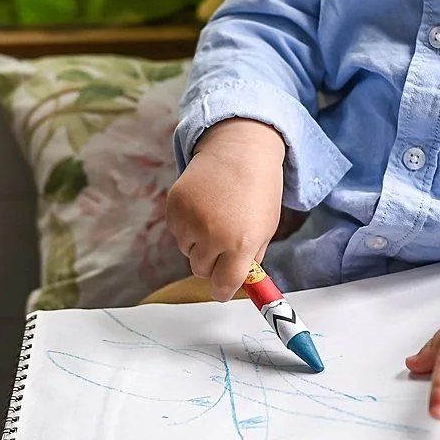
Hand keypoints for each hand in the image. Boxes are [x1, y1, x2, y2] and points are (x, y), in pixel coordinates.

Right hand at [165, 119, 284, 300]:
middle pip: (201, 271)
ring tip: (215, 216)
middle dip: (212, 263)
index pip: (223, 286)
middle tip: (224, 241)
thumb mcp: (265, 228)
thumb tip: (236, 280)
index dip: (222, 290)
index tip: (222, 287)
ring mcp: (191, 220)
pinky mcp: (174, 206)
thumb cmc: (259, 188)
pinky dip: (187, 225)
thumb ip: (251, 257)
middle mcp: (214, 235)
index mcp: (242, 244)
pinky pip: (176, 231)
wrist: (241, 149)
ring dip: (198, 242)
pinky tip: (203, 205)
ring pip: (187, 251)